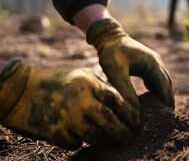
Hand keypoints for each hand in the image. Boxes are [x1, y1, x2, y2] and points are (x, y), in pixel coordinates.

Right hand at [0, 60, 138, 149]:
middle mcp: (81, 100)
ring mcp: (68, 117)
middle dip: (123, 132)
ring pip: (96, 136)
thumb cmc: (56, 81)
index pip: (117, 101)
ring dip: (106, 140)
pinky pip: (76, 142)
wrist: (21, 90)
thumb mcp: (81, 76)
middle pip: (110, 122)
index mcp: (89, 84)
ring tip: (113, 142)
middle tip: (129, 138)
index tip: (136, 122)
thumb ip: (101, 87)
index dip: (129, 114)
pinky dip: (81, 142)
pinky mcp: (56, 131)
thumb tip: (123, 105)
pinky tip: (82, 138)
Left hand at [87, 18, 174, 108]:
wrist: (109, 36)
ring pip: (164, 81)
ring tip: (160, 111)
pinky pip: (157, 78)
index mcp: (152, 64)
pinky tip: (151, 99)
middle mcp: (157, 62)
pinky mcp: (149, 63)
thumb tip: (134, 109)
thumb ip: (125, 90)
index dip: (167, 101)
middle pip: (167, 84)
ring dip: (163, 94)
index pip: (164, 86)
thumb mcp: (115, 72)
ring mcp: (154, 62)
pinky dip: (157, 89)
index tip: (167, 115)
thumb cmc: (111, 52)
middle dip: (167, 99)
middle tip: (166, 117)